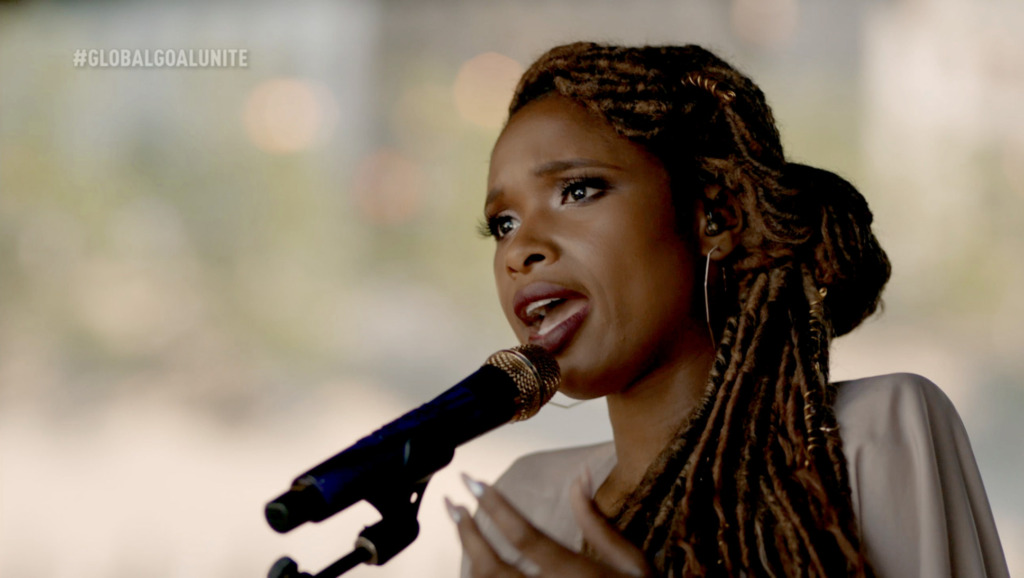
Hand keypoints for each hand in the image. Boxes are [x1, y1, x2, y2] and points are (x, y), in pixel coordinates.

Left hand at [447, 468, 652, 577]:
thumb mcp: (632, 562)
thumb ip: (597, 521)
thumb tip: (580, 476)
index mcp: (576, 574)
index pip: (524, 536)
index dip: (494, 506)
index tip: (473, 482)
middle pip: (492, 567)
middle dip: (466, 533)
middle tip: (453, 504)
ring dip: (467, 557)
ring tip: (459, 529)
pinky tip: (475, 565)